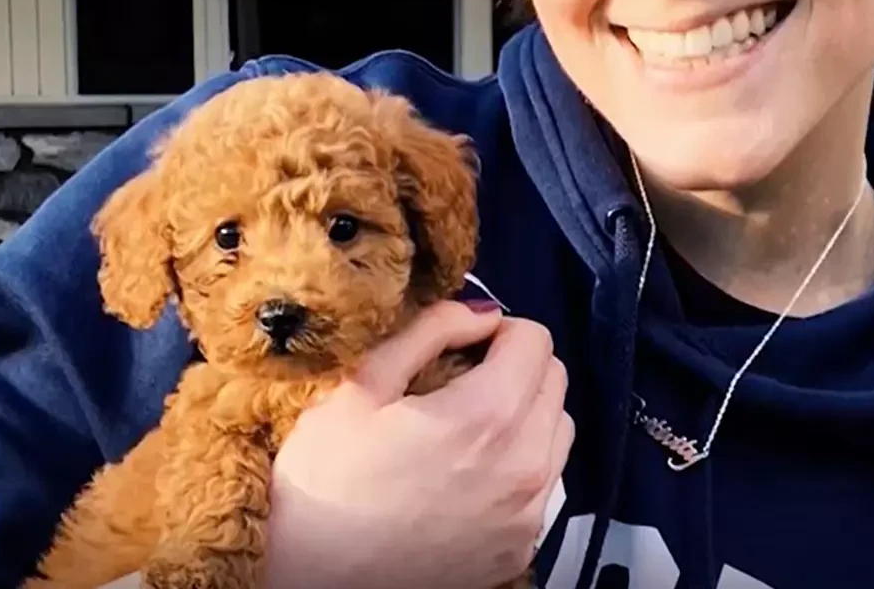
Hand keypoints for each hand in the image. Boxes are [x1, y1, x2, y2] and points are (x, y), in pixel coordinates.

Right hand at [261, 301, 572, 588]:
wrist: (315, 580)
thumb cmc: (324, 483)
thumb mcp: (360, 386)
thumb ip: (430, 331)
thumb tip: (480, 311)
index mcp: (485, 415)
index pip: (535, 340)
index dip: (498, 330)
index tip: (467, 345)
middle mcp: (522, 464)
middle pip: (555, 382)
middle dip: (517, 368)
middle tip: (466, 380)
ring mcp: (528, 512)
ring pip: (558, 433)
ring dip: (527, 415)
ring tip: (472, 427)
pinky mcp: (521, 546)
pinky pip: (546, 485)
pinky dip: (522, 466)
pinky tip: (472, 474)